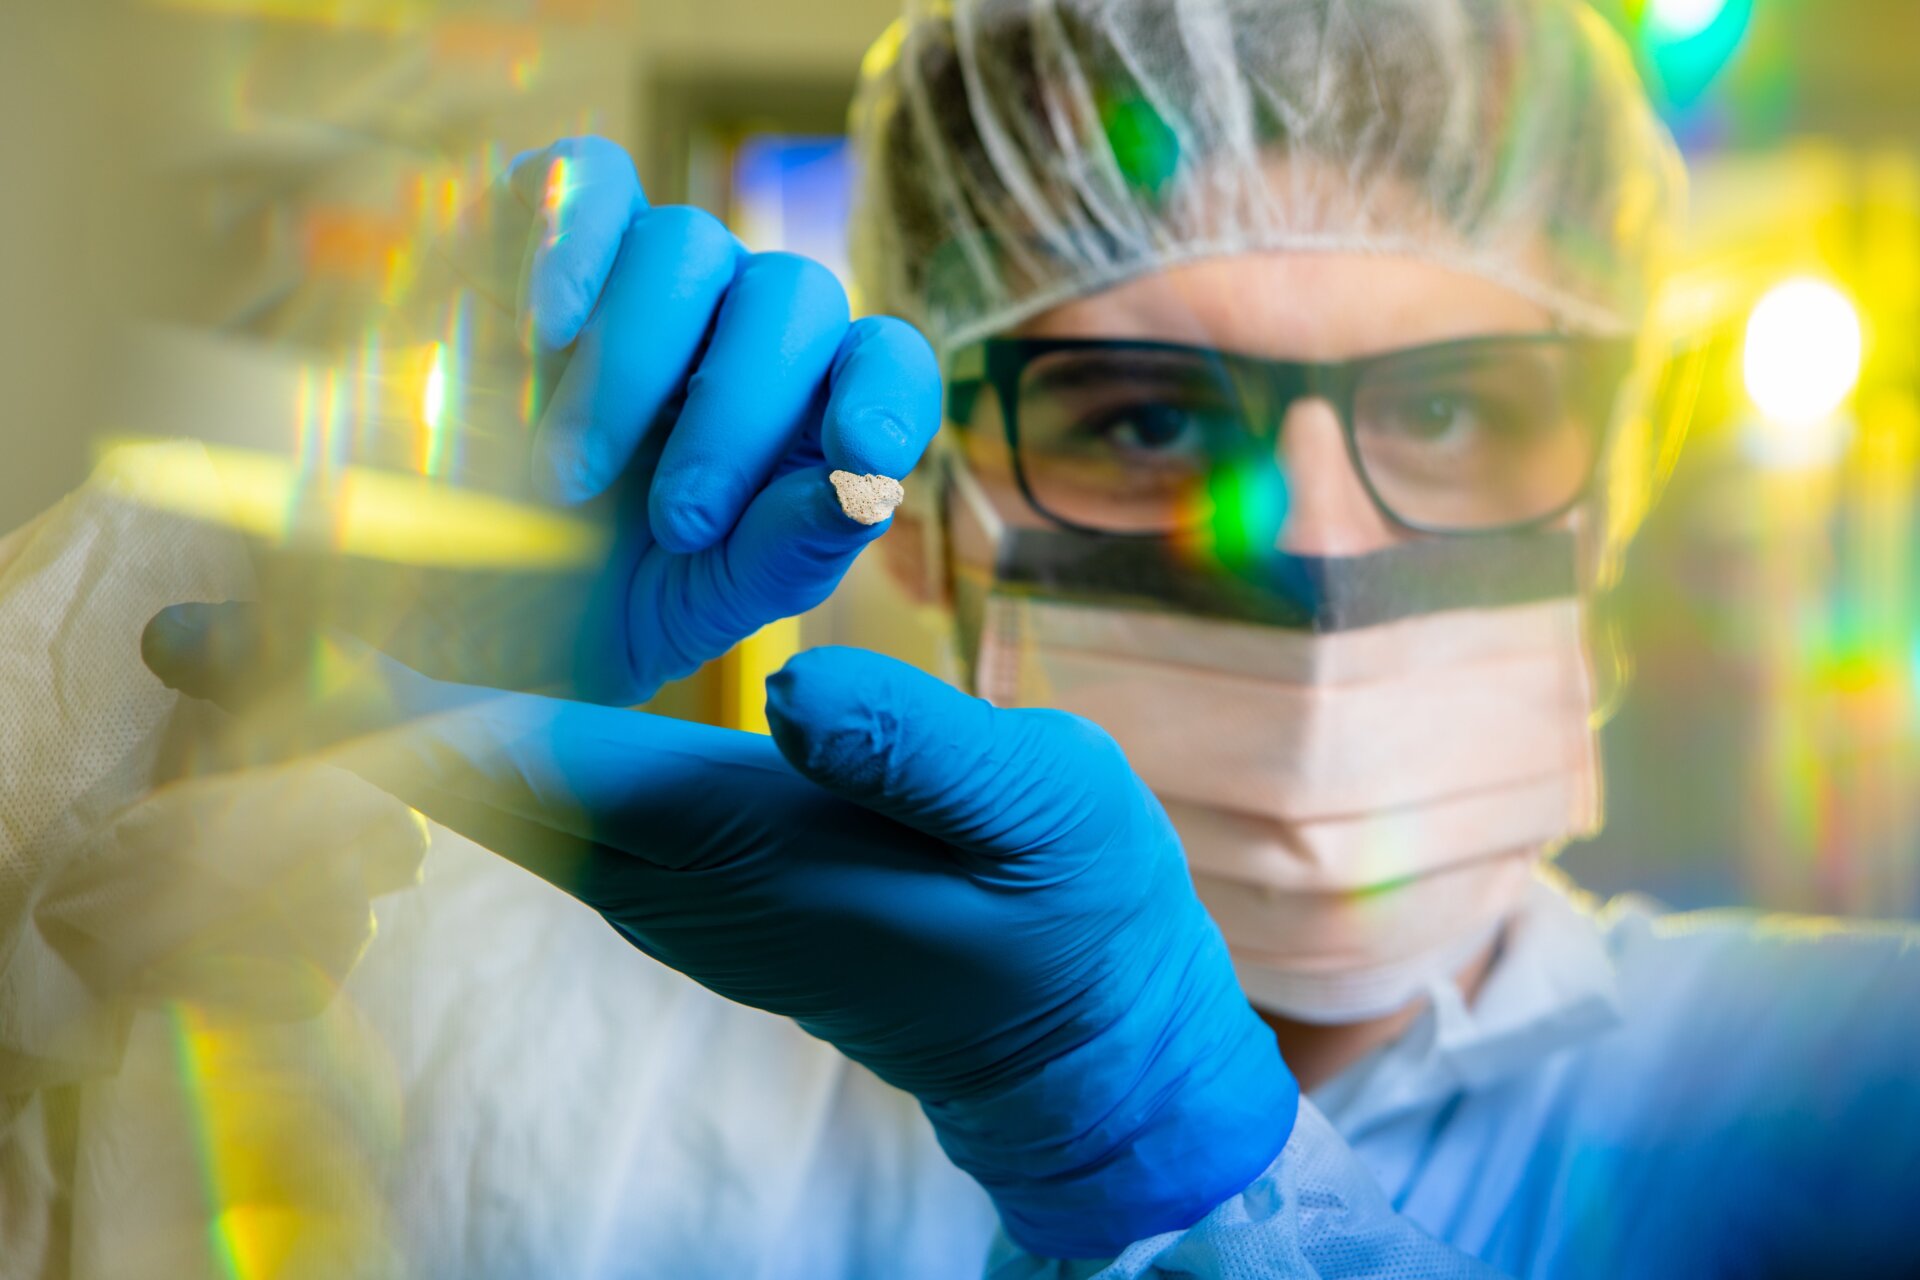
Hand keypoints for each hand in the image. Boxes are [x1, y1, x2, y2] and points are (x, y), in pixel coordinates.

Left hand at [143, 604, 1296, 1258]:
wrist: (1070, 1035)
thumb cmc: (1062, 914)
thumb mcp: (1032, 809)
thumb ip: (917, 749)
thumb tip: (793, 685)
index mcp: (732, 836)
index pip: (525, 759)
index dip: (385, 700)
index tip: (259, 648)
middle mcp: (669, 869)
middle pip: (461, 784)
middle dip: (327, 708)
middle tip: (193, 632)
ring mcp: (673, 885)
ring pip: (490, 799)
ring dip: (384, 723)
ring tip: (286, 637)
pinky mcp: (693, 881)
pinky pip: (542, 807)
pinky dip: (466, 744)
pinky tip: (445, 686)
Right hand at [292, 136, 940, 704]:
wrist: (435, 594)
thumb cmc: (585, 605)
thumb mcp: (690, 611)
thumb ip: (786, 557)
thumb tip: (866, 491)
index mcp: (806, 414)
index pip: (887, 362)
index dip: (888, 395)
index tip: (864, 455)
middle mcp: (741, 328)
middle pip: (793, 296)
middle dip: (740, 415)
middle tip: (677, 526)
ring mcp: (649, 272)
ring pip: (687, 241)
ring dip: (634, 364)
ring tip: (563, 479)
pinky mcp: (550, 229)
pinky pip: (589, 179)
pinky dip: (570, 239)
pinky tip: (539, 328)